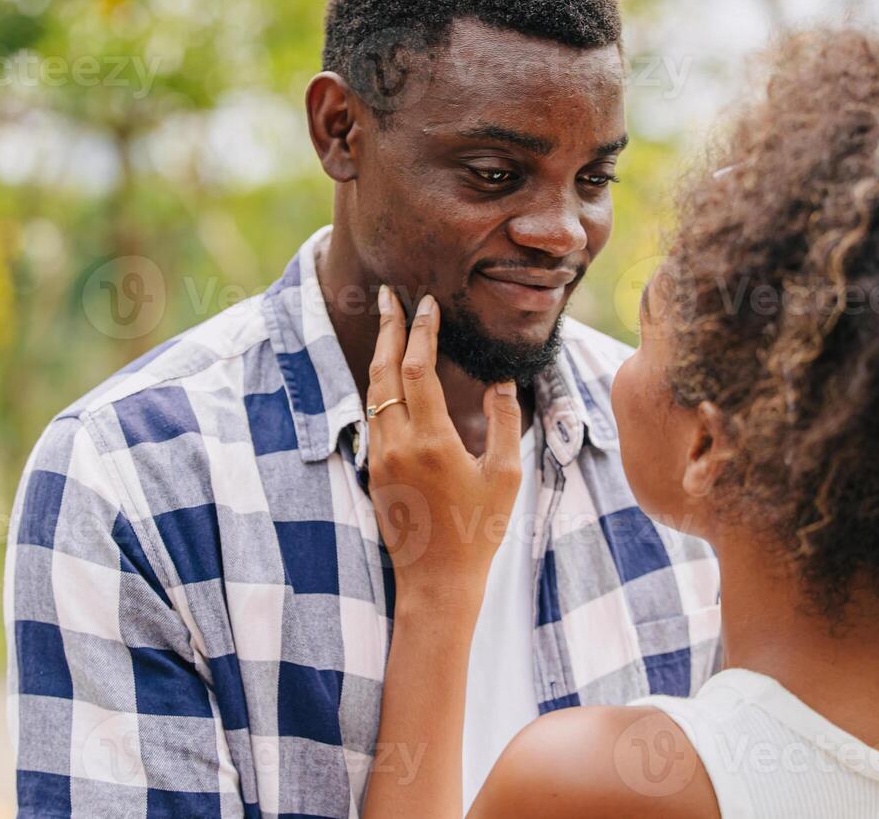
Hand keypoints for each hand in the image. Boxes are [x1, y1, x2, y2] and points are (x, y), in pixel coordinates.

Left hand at [365, 285, 522, 608]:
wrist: (437, 582)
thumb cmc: (478, 531)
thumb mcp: (505, 475)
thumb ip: (505, 422)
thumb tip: (501, 380)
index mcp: (431, 442)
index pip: (419, 370)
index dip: (422, 332)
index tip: (427, 303)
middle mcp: (397, 444)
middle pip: (384, 372)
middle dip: (388, 329)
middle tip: (388, 295)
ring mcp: (381, 458)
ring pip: (373, 393)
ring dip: (381, 355)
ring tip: (389, 325)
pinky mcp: (376, 471)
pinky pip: (374, 416)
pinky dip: (380, 386)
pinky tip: (389, 375)